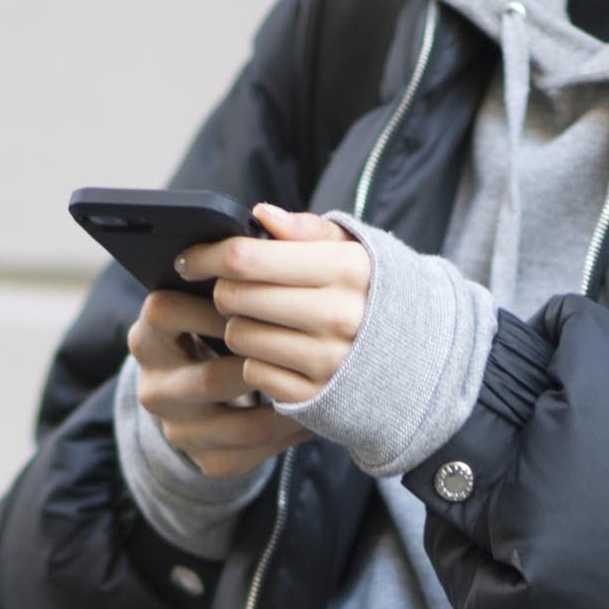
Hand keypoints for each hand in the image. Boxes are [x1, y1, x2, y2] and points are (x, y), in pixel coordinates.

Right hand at [126, 270, 316, 478]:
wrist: (206, 404)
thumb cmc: (222, 330)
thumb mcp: (223, 296)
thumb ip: (250, 255)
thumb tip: (268, 216)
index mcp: (150, 335)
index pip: (165, 309)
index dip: (214, 299)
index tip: (259, 288)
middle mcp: (153, 387)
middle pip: (210, 375)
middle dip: (263, 359)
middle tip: (310, 340)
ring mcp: (178, 429)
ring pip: (237, 419)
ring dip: (284, 397)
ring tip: (325, 377)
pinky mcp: (207, 462)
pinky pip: (254, 450)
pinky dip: (289, 430)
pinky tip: (316, 410)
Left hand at [174, 203, 370, 403]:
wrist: (418, 360)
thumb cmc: (371, 294)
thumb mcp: (352, 253)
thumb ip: (306, 230)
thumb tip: (260, 214)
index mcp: (345, 269)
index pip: (247, 257)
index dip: (207, 254)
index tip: (189, 257)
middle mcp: (337, 315)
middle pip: (235, 296)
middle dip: (223, 289)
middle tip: (231, 289)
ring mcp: (326, 359)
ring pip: (238, 335)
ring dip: (237, 325)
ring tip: (258, 319)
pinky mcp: (314, 394)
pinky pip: (253, 372)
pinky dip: (254, 360)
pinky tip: (273, 349)